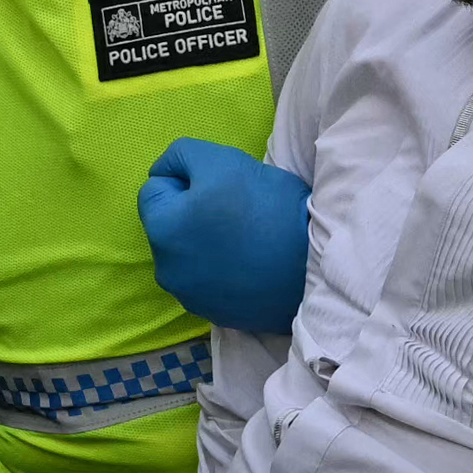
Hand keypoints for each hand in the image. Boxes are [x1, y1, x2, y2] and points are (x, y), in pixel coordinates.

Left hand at [135, 136, 309, 335]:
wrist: (317, 264)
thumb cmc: (267, 206)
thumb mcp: (221, 159)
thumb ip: (181, 156)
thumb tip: (164, 171)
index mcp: (162, 232)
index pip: (155, 189)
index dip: (187, 179)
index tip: (222, 186)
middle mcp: (167, 272)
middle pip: (171, 226)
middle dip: (192, 213)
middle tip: (236, 209)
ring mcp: (192, 299)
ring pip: (189, 255)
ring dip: (207, 243)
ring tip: (246, 238)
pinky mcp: (218, 316)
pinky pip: (210, 282)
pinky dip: (224, 270)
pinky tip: (252, 263)